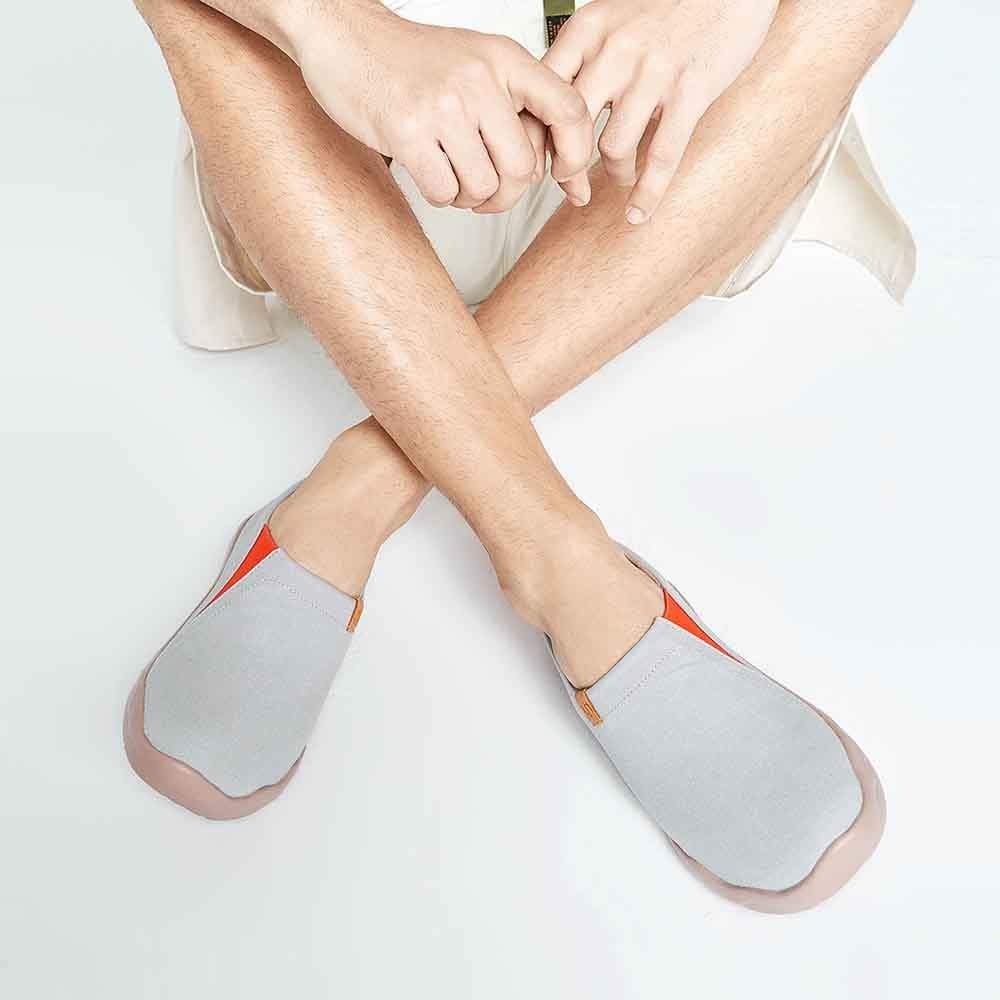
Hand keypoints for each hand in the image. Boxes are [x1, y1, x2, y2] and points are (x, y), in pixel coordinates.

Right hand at [297, 3, 592, 212]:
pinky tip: (432, 175)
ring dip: (471, 199)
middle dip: (507, 195)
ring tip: (456, 180)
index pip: (568, 109)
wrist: (347, 38)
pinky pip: (444, 191)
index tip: (565, 175)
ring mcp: (442, 105)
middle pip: (522, 168)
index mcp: (505, 59)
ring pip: (482, 186)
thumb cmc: (414, 62)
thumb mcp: (478, 64)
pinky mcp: (406, 131)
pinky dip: (442, 196)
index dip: (576, 153)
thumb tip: (548, 170)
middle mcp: (478, 78)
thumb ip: (516, 107)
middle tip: (489, 193)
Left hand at [544, 0, 777, 222]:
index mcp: (588, 29)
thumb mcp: (613, 18)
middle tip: (571, 186)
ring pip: (613, 147)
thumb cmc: (672, 2)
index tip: (539, 160)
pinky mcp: (691, 89)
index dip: (537, 137)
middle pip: (570, 129)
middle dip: (566, 168)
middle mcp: (615, 49)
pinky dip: (648, 193)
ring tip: (620, 178)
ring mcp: (654, 71)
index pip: (542, 95)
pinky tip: (639, 212)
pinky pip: (662, 156)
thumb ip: (585, 59)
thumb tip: (554, 112)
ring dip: (614, 175)